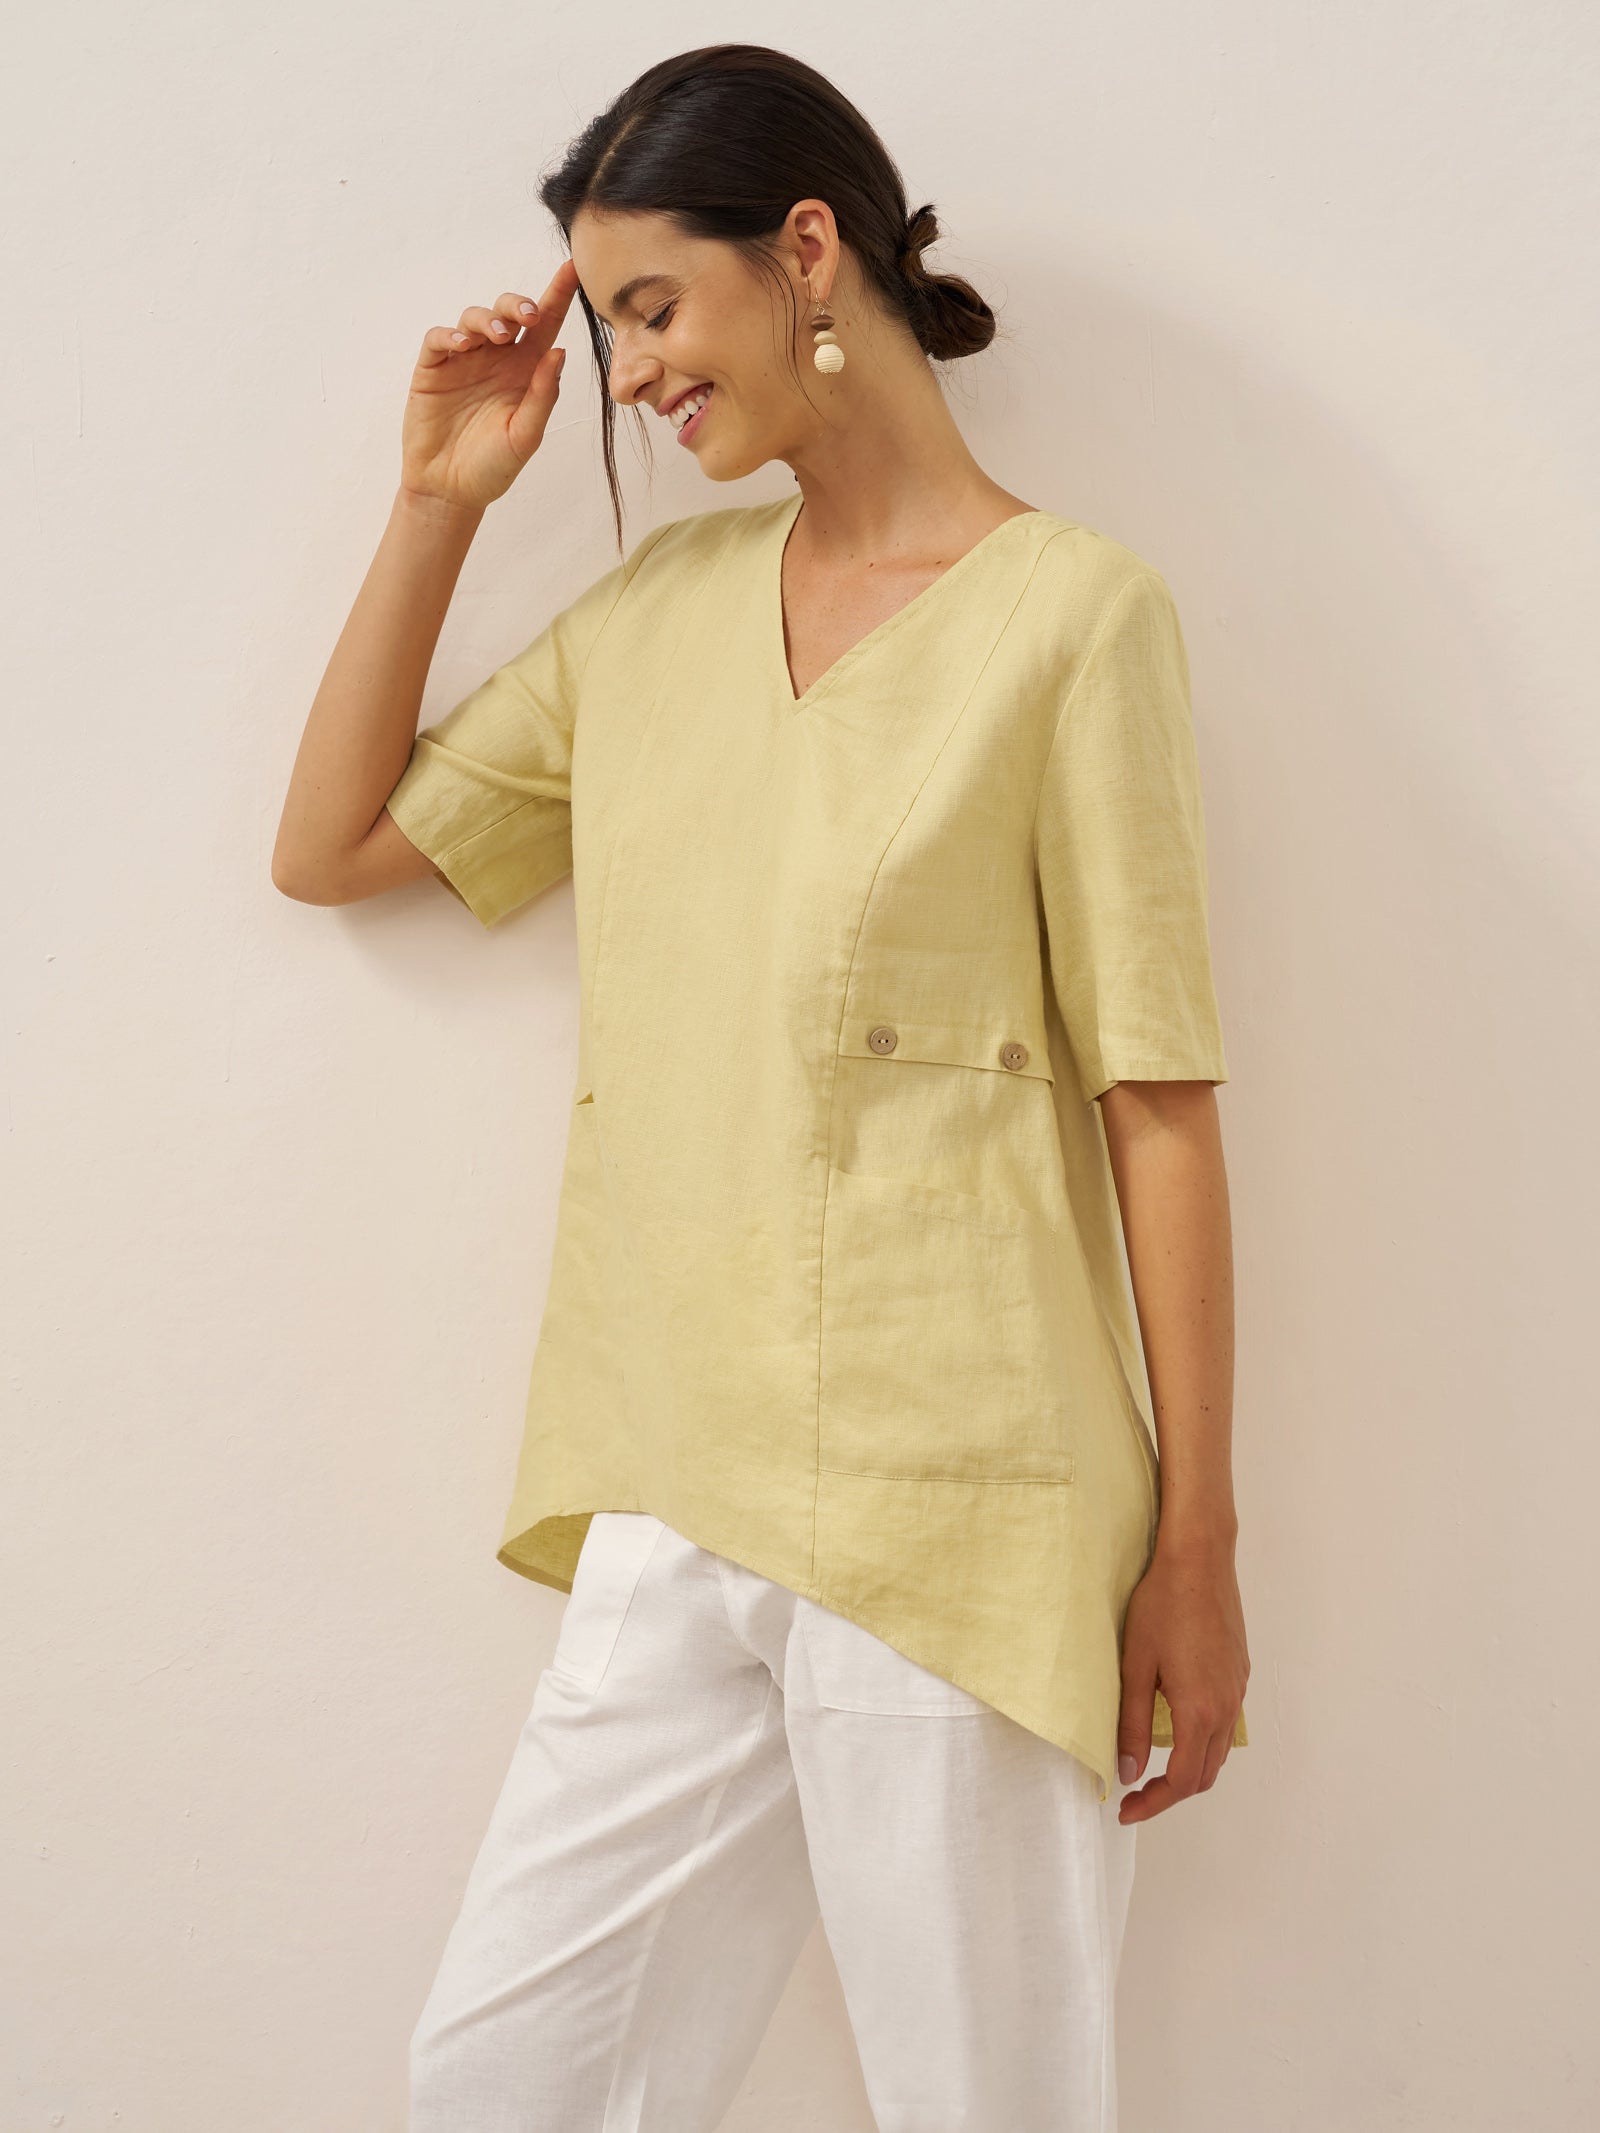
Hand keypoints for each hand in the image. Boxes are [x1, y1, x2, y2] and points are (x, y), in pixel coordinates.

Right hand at [400, 258, 581, 511]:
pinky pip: (439, 339)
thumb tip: (559, 351)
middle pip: (508, 313)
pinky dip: (450, 335)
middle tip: (528, 316)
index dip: (558, 295)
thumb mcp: (526, 435)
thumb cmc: (493, 468)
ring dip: (486, 319)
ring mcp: (463, 361)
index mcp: (525, 371)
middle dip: (518, 304)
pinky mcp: (433, 369)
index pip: (544, 326)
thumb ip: (542, 395)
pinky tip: (463, 344)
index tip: (573, 269)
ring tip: (496, 337)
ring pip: (474, 318)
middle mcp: (496, 359)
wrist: (451, 491)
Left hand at [1115, 1532, 1249, 1822]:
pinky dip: (1204, 1742)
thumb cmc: (1162, 1605)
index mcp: (1200, 1711)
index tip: (1126, 1810)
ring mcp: (1238, 1690)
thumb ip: (1132, 1724)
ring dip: (1190, 1769)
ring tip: (1154, 1769)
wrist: (1199, 1560)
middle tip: (1135, 1796)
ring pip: (1219, 1751)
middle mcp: (1227, 1707)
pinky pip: (1226, 1723)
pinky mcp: (1239, 1672)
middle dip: (1171, 1793)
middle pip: (1206, 1774)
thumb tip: (1129, 1772)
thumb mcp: (1135, 1666)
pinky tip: (1177, 1727)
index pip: (1183, 1781)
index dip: (1154, 1804)